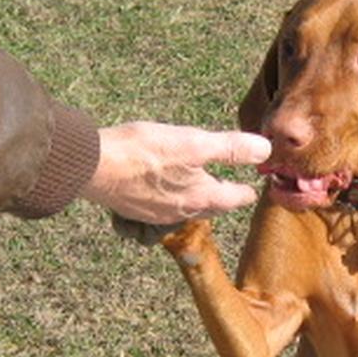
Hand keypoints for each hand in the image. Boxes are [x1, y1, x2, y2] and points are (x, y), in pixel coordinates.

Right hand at [83, 122, 270, 225]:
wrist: (93, 166)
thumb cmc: (143, 152)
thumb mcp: (194, 143)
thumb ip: (230, 148)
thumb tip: (265, 150)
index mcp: (200, 197)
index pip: (235, 198)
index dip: (247, 190)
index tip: (253, 187)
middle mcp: (181, 211)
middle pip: (211, 206)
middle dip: (223, 197)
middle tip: (232, 189)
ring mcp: (156, 213)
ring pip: (186, 207)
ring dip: (196, 197)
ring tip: (200, 185)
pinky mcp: (135, 207)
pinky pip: (162, 205)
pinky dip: (170, 196)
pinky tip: (163, 185)